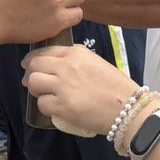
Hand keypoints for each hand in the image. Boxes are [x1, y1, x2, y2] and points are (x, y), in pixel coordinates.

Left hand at [22, 43, 137, 138]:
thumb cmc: (117, 87)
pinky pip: (42, 103)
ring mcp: (63, 85)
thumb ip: (77, 61)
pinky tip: (54, 108)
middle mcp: (67, 65)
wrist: (129, 108)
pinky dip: (45, 107)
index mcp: (77, 53)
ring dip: (36, 90)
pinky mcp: (63, 106)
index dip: (34, 59)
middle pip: (34, 65)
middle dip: (30, 74)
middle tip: (32, 83)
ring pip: (33, 82)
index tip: (30, 66)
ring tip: (44, 95)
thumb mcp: (97, 63)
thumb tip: (57, 67)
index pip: (46, 51)